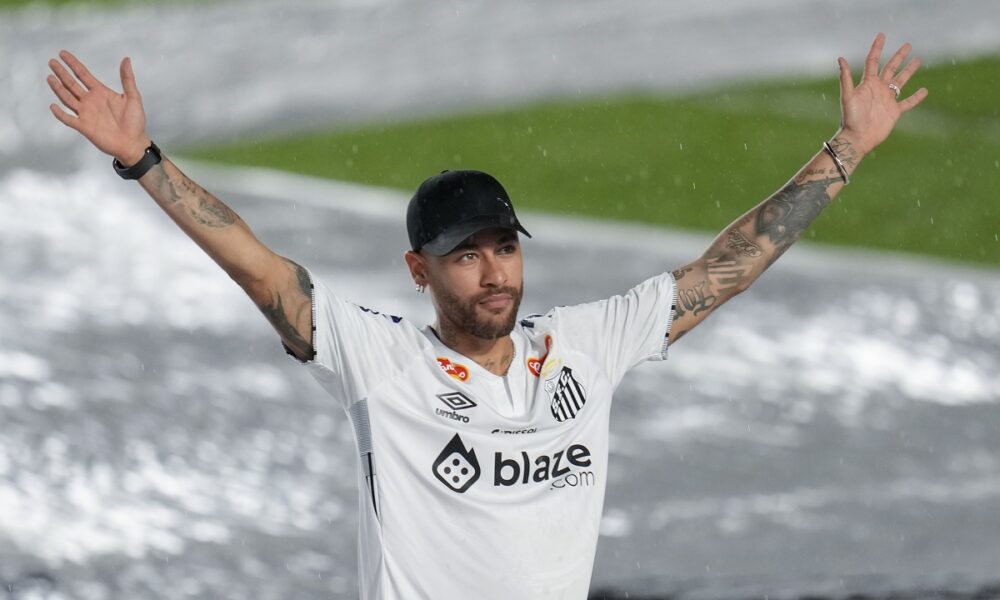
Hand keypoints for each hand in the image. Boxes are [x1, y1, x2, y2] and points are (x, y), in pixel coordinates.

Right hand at [47, 50, 150, 165]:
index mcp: (101, 92)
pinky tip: (53, 105)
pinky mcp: (84, 127)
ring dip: (58, 88)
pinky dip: (60, 113)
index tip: (63, 53)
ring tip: (50, 77)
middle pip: (72, 84)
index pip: (83, 75)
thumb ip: (127, 79)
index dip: (73, 64)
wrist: (133, 143)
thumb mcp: (133, 97)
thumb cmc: (135, 122)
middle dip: (62, 73)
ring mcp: (86, 114)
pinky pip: (68, 119)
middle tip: (52, 62)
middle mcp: (90, 101)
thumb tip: (126, 59)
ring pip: (67, 98)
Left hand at [837, 33, 927, 155]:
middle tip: (908, 45)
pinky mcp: (895, 111)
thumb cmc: (851, 118)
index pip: (873, 61)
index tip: (882, 35)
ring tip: (918, 60)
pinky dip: (917, 97)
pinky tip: (925, 90)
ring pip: (900, 81)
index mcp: (868, 84)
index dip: (877, 48)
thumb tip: (840, 58)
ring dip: (909, 71)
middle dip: (898, 56)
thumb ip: (846, 78)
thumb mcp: (847, 96)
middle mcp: (878, 89)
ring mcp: (887, 99)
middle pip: (890, 68)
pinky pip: (908, 102)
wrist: (858, 138)